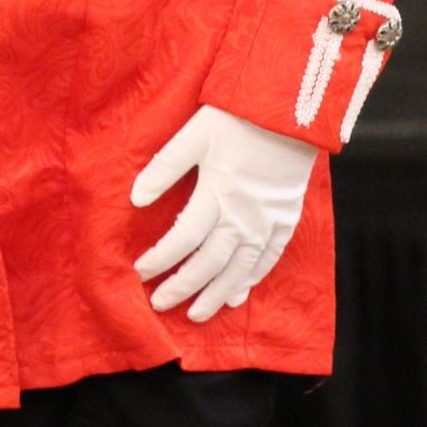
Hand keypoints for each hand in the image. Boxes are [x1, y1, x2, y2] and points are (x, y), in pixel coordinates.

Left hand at [129, 103, 316, 322]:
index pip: (182, 238)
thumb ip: (165, 167)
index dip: (160, 258)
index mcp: (217, 193)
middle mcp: (242, 216)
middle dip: (181, 286)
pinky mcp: (286, 221)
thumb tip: (135, 198)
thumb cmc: (237, 119)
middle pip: (208, 263)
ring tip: (195, 315)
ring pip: (238, 271)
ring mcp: (267, 223)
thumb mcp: (194, 134)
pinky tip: (237, 296)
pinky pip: (268, 261)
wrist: (291, 111)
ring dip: (215, 295)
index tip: (139, 271)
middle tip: (159, 304)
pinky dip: (251, 281)